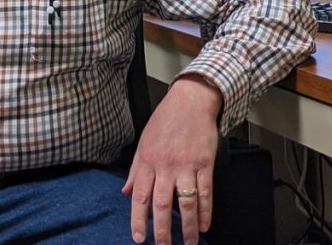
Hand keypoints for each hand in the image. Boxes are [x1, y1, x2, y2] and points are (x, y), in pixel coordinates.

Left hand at [122, 74, 221, 244]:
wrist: (190, 101)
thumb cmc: (165, 120)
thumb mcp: (144, 142)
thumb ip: (136, 170)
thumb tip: (126, 193)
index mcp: (148, 161)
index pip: (140, 197)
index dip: (138, 220)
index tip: (139, 238)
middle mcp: (166, 165)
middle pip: (162, 205)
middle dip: (162, 231)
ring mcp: (187, 165)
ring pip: (186, 203)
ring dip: (187, 227)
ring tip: (188, 243)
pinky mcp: (205, 163)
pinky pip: (205, 192)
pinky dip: (205, 212)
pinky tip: (203, 225)